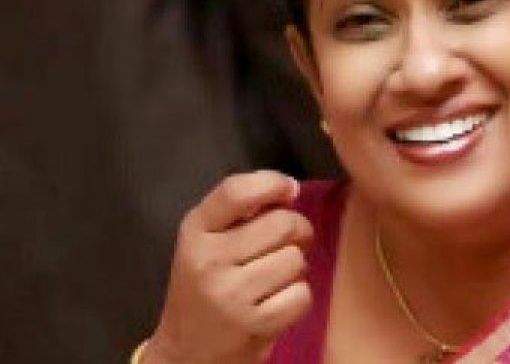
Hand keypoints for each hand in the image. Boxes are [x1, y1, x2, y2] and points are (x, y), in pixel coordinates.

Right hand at [143, 171, 313, 363]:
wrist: (187, 351)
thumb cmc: (205, 286)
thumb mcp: (207, 241)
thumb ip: (239, 212)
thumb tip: (289, 189)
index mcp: (195, 230)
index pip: (236, 191)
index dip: (272, 183)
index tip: (290, 190)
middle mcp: (208, 259)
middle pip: (282, 224)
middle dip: (298, 230)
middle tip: (290, 242)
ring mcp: (230, 293)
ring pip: (295, 259)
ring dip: (296, 267)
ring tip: (277, 276)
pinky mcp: (252, 323)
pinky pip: (301, 294)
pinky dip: (297, 297)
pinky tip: (278, 301)